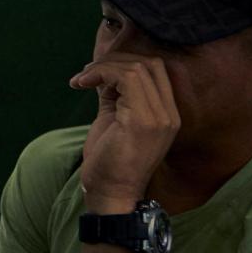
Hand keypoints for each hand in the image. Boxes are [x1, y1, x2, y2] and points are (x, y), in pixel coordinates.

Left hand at [69, 52, 179, 211]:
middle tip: (88, 71)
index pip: (157, 69)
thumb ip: (114, 95)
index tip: (96, 69)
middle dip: (115, 59)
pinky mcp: (144, 121)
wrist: (109, 194)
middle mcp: (169, 115)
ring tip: (82, 79)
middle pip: (151, 63)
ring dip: (103, 67)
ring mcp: (160, 118)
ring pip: (137, 68)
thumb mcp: (113, 119)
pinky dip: (101, 73)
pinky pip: (126, 79)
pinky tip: (82, 83)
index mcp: (166, 114)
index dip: (126, 60)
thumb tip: (103, 71)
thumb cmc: (108, 160)